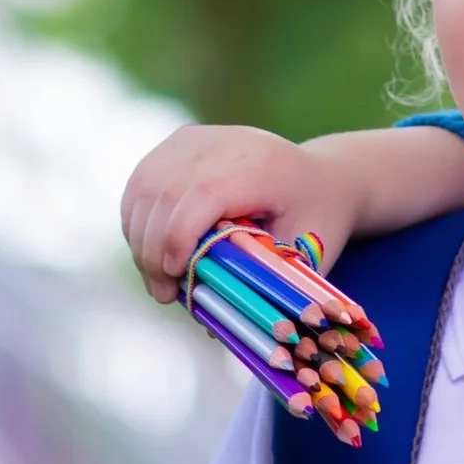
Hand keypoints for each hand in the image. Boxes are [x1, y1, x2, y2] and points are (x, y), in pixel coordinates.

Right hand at [120, 124, 352, 303]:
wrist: (323, 176)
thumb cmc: (318, 219)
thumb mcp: (306, 252)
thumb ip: (260, 283)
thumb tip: (209, 326)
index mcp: (261, 165)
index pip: (201, 195)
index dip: (176, 239)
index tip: (172, 280)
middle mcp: (226, 142)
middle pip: (165, 193)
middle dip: (152, 250)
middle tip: (162, 294)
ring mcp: (200, 138)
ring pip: (145, 188)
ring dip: (140, 237)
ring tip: (157, 277)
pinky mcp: (182, 141)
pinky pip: (144, 181)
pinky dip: (139, 217)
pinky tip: (151, 248)